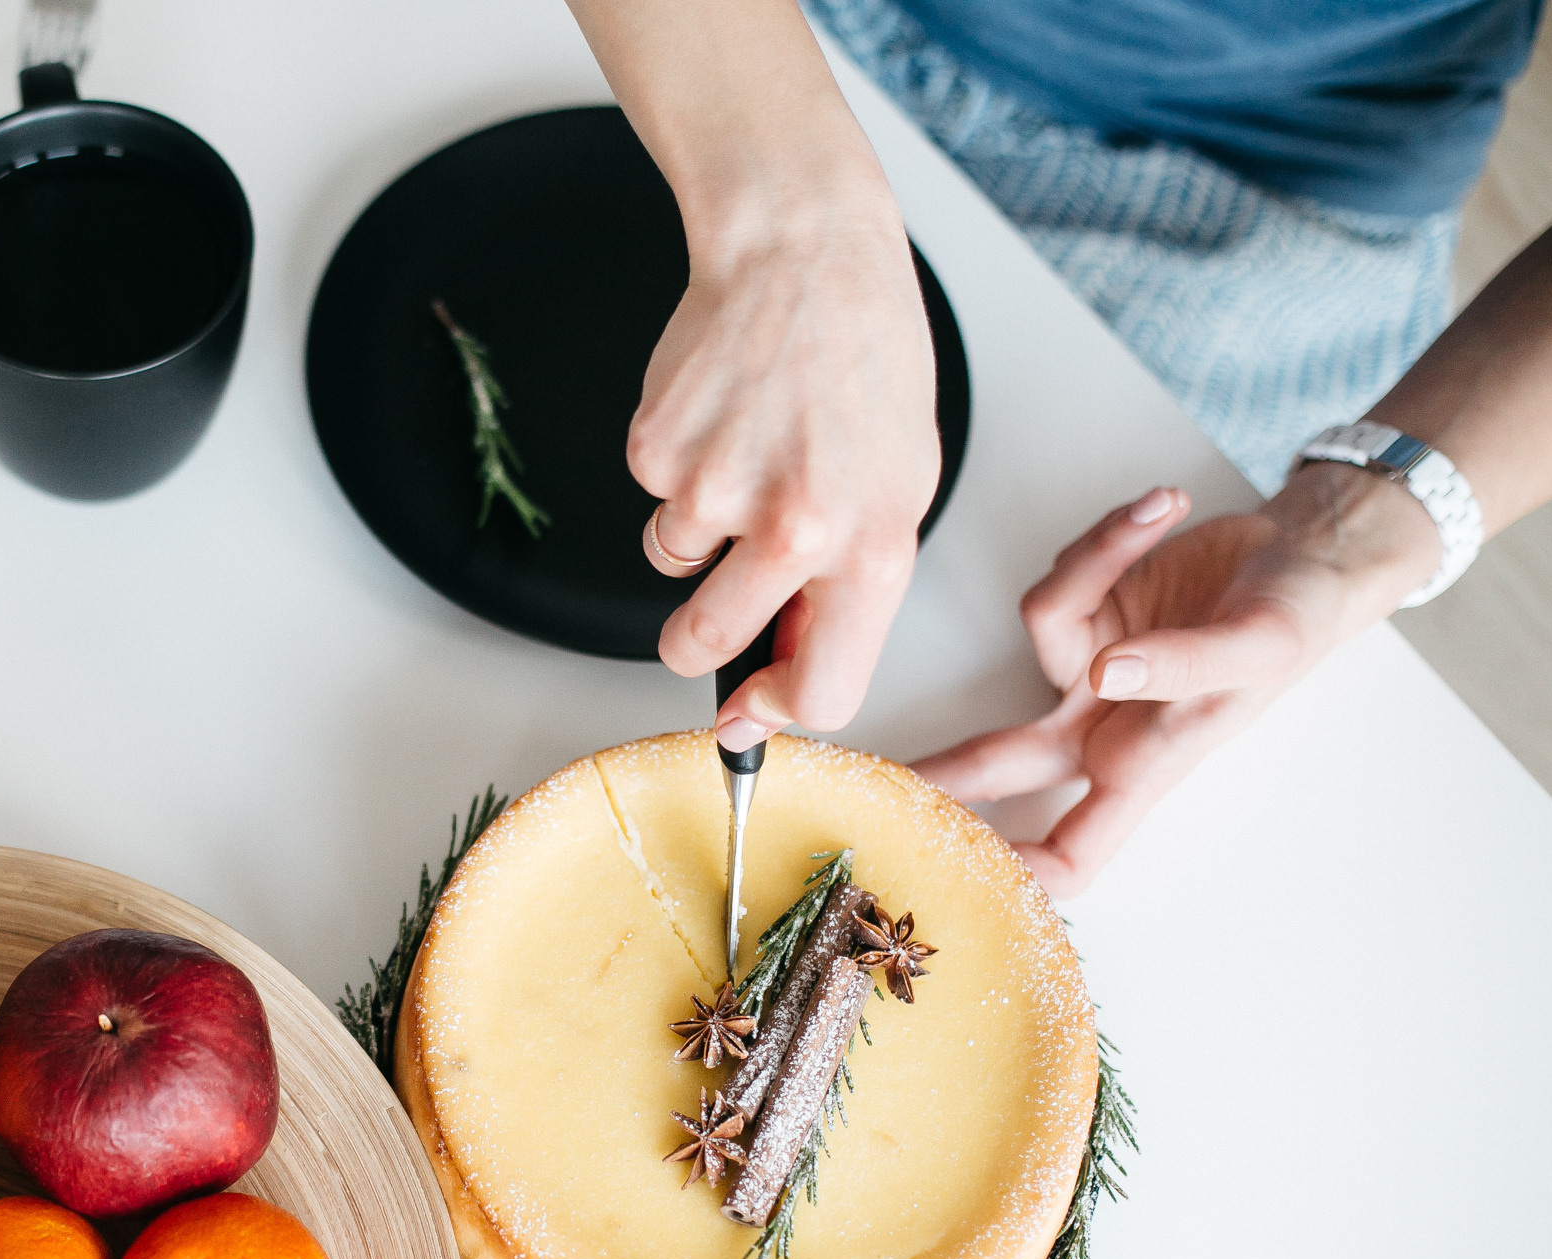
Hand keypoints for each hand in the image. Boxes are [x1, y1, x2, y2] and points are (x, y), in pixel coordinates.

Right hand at [634, 208, 938, 746]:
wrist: (805, 252)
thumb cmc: (864, 361)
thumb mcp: (895, 484)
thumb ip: (846, 585)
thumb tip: (779, 671)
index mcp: (871, 548)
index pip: (821, 690)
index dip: (775, 713)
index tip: (750, 712)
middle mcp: (796, 530)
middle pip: (706, 644)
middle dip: (695, 643)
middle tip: (710, 598)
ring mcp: (717, 490)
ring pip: (673, 563)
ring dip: (696, 529)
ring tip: (746, 449)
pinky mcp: (658, 452)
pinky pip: (655, 497)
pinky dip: (678, 469)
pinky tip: (720, 413)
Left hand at [912, 472, 1439, 895]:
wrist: (1308, 553)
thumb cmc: (1297, 619)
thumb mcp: (1258, 648)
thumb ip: (1183, 666)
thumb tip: (1110, 673)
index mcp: (1142, 766)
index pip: (1070, 854)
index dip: (1016, 877)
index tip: (955, 877)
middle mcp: (1103, 726)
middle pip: (999, 764)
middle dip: (936, 772)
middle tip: (862, 777)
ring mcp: (1089, 666)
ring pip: (1044, 622)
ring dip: (1095, 564)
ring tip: (1158, 518)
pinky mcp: (1089, 606)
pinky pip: (1065, 571)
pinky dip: (1107, 536)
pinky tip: (1158, 512)